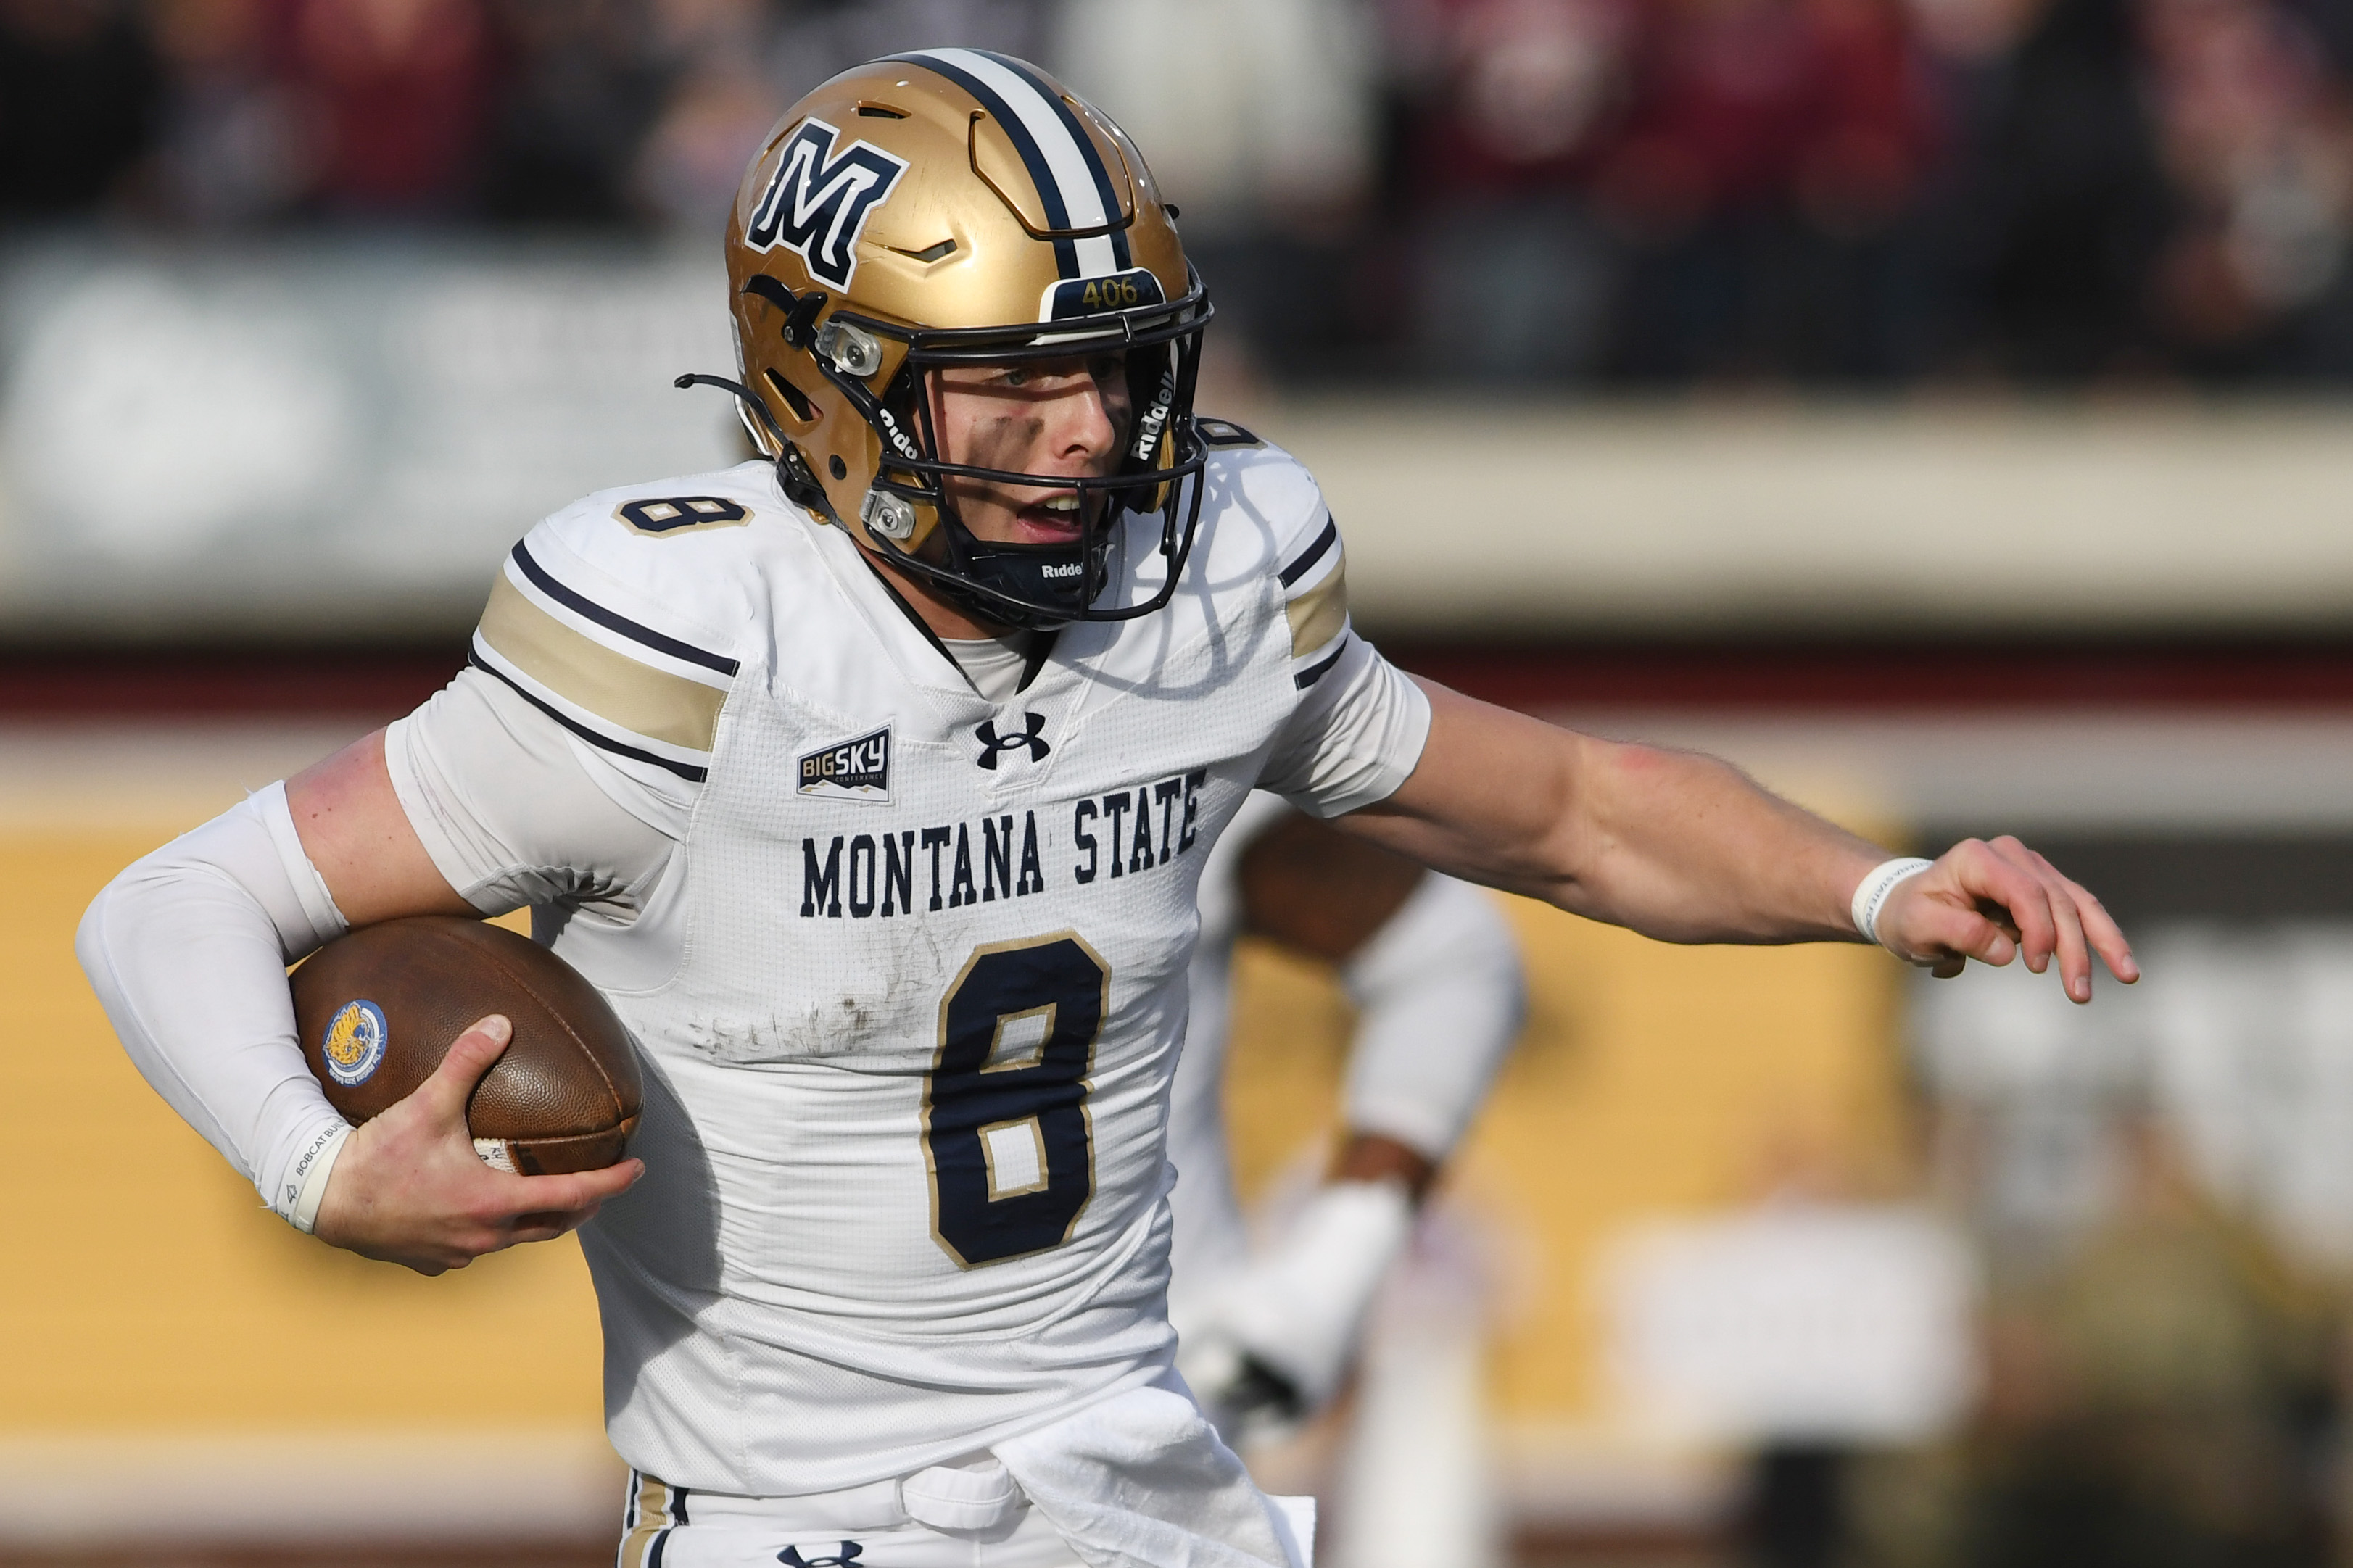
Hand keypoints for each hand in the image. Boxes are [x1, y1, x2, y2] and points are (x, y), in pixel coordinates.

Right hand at [313, 1014, 643, 1273]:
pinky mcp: (434, 1261)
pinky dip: (496, 1228)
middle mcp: (483, 1237)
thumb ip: (466, 1062)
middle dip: (583, 1204)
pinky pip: (479, 1246)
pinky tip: (488, 1209)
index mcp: (492, 1203)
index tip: (637, 1170)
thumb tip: (501, 1023)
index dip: (610, 1184)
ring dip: (539, 1218)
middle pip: (552, 1225)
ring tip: (549, 1191)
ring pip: (516, 1238)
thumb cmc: (376, 1156)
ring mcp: (459, 1254)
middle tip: (600, 1182)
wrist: (321, 1201)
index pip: (572, 1195)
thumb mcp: (426, 1105)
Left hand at [1877, 837, 2138, 1001]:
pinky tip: (2122, 963)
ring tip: (2127, 976)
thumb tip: (2007, 950)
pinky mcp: (2042, 886)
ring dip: (2101, 942)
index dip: (2039, 929)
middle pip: (2056, 901)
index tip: (2035, 968)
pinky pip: (2078, 910)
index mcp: (1977, 858)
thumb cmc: (1910, 917)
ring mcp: (2030, 868)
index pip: (2025, 891)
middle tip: (2080, 994)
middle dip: (2074, 948)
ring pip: (2077, 904)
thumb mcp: (1919, 928)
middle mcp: (2010, 855)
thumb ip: (1959, 934)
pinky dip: (2099, 936)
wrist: (1907, 905)